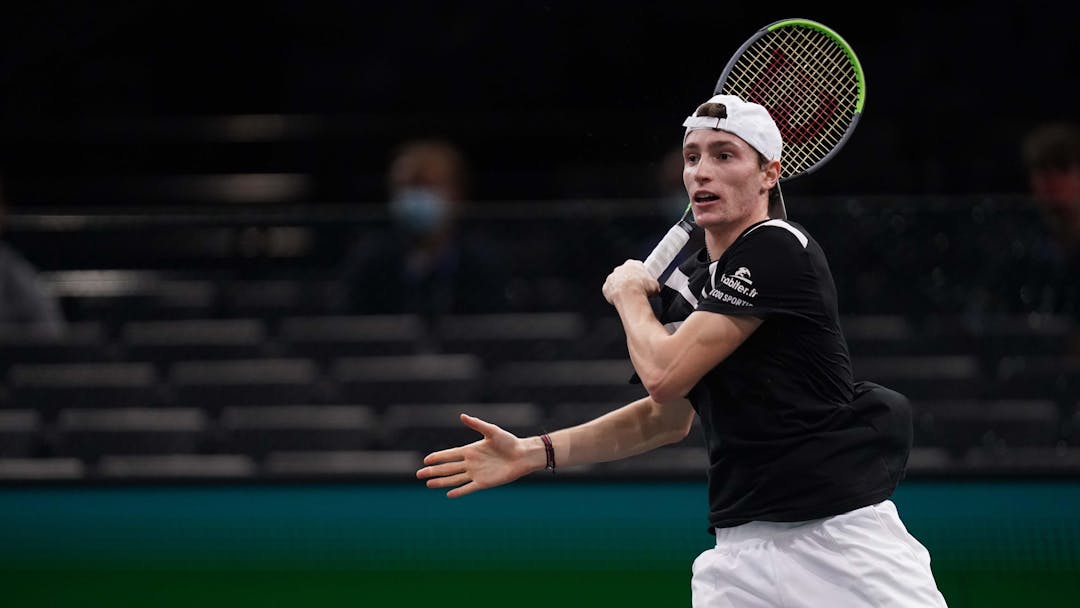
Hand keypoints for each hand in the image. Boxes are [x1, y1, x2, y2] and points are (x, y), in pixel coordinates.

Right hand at [415, 413, 538, 497]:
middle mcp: (471, 463)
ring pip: (454, 479)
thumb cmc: (509, 441)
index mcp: (470, 450)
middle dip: (433, 471)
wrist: (523, 455)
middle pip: (448, 468)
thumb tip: (462, 416)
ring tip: (428, 484)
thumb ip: (477, 424)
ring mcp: (476, 473)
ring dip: (441, 481)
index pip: (449, 455)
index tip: (425, 459)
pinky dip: (458, 491)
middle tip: (419, 474)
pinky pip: (468, 488)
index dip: (438, 457)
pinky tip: (448, 494)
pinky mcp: (484, 482)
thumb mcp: (492, 431)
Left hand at [603, 259, 659, 304]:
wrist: (630, 296)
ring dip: (621, 288)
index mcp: (633, 264)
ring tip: (628, 297)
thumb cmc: (642, 289)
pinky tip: (621, 300)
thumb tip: (654, 289)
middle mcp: (620, 268)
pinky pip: (610, 292)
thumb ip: (652, 284)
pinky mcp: (606, 287)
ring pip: (616, 282)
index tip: (642, 281)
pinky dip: (614, 296)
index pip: (636, 266)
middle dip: (629, 281)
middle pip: (624, 274)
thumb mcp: (655, 285)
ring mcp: (612, 278)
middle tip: (635, 290)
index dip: (639, 275)